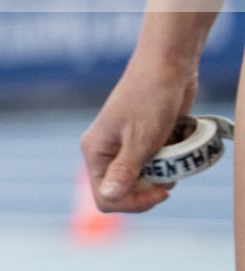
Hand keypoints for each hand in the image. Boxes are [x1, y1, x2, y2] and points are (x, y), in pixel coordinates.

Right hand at [80, 54, 198, 212]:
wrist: (168, 69)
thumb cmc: (149, 100)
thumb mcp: (139, 140)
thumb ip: (124, 171)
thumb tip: (108, 197)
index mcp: (95, 151)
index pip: (106, 197)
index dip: (134, 201)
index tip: (161, 189)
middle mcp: (106, 151)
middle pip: (126, 191)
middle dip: (152, 186)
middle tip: (170, 169)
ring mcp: (125, 147)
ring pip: (145, 179)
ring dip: (165, 171)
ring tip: (174, 148)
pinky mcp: (143, 141)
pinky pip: (156, 164)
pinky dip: (171, 157)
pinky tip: (175, 137)